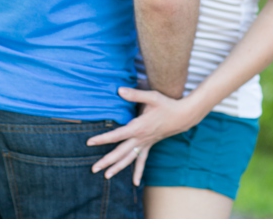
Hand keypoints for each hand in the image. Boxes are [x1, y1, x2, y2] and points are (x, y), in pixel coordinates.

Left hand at [85, 86, 199, 185]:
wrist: (183, 116)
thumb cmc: (166, 104)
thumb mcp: (152, 96)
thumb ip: (135, 94)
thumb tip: (119, 90)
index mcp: (138, 127)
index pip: (116, 136)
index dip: (102, 139)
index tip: (89, 142)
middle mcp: (141, 139)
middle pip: (120, 153)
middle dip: (106, 161)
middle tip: (93, 169)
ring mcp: (145, 144)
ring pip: (129, 159)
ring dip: (117, 168)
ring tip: (106, 176)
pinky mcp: (150, 145)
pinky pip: (142, 160)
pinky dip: (138, 171)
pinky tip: (135, 182)